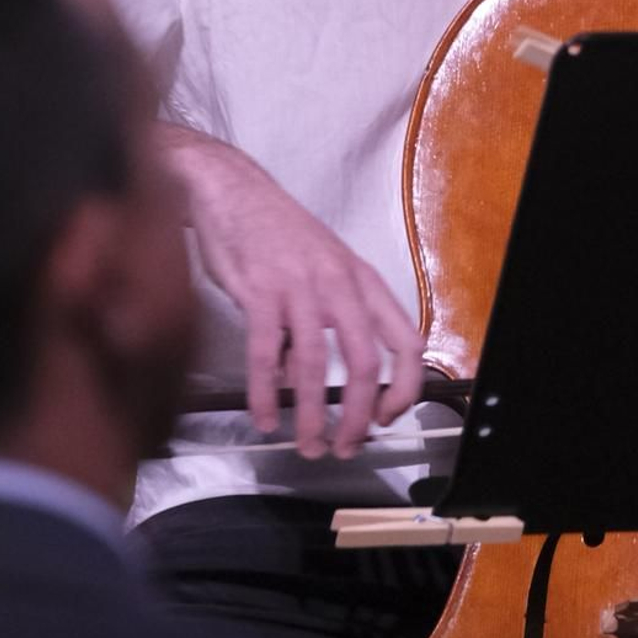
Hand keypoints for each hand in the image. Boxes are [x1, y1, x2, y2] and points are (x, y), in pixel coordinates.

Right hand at [161, 129, 423, 458]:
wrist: (231, 189)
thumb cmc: (274, 233)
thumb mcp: (315, 272)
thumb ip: (316, 325)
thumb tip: (298, 382)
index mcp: (361, 280)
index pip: (406, 339)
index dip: (405, 386)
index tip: (387, 417)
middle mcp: (338, 283)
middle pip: (364, 361)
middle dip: (358, 416)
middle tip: (345, 448)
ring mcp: (299, 285)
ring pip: (313, 365)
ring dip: (311, 416)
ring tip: (307, 446)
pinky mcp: (259, 290)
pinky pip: (265, 354)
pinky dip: (265, 394)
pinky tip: (264, 418)